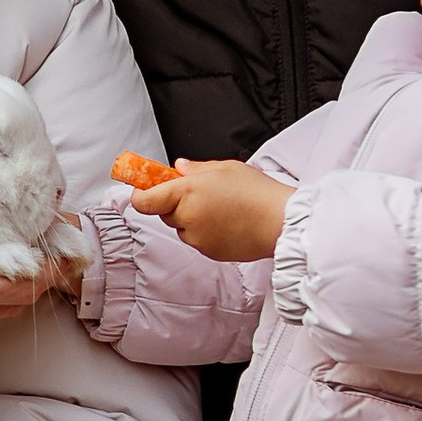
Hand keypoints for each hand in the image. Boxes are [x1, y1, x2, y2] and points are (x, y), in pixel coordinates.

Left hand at [128, 160, 290, 263]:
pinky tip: (228, 222)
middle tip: (199, 192)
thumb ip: (197, 169)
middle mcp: (188, 217)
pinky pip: (198, 240)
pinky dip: (206, 232)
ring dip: (192, 219)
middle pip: (164, 212)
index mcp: (187, 192)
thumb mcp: (226, 168)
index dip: (140, 194)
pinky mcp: (209, 252)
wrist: (281, 222)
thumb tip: (179, 168)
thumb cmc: (258, 193)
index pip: (145, 200)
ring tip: (221, 207)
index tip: (143, 188)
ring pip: (182, 227)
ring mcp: (197, 238)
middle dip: (175, 203)